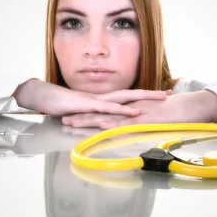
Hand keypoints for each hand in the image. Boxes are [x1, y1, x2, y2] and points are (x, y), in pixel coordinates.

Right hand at [13, 79, 170, 116]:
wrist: (46, 98)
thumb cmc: (64, 106)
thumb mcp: (85, 113)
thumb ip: (97, 116)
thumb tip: (107, 122)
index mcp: (105, 100)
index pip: (129, 97)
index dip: (145, 96)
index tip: (162, 95)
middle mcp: (105, 98)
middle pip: (133, 94)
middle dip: (152, 94)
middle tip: (170, 93)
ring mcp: (98, 100)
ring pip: (126, 98)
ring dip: (144, 98)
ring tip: (160, 99)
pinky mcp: (90, 105)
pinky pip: (110, 109)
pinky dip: (123, 111)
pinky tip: (135, 113)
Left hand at [62, 90, 216, 128]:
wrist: (198, 105)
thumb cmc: (181, 112)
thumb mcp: (159, 118)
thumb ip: (146, 122)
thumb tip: (138, 130)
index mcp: (135, 107)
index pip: (108, 110)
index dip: (91, 114)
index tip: (75, 117)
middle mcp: (134, 107)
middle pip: (104, 112)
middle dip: (83, 116)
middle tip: (64, 120)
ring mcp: (141, 112)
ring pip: (111, 116)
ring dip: (91, 120)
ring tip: (73, 123)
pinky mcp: (149, 119)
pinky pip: (129, 122)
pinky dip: (115, 124)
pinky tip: (101, 126)